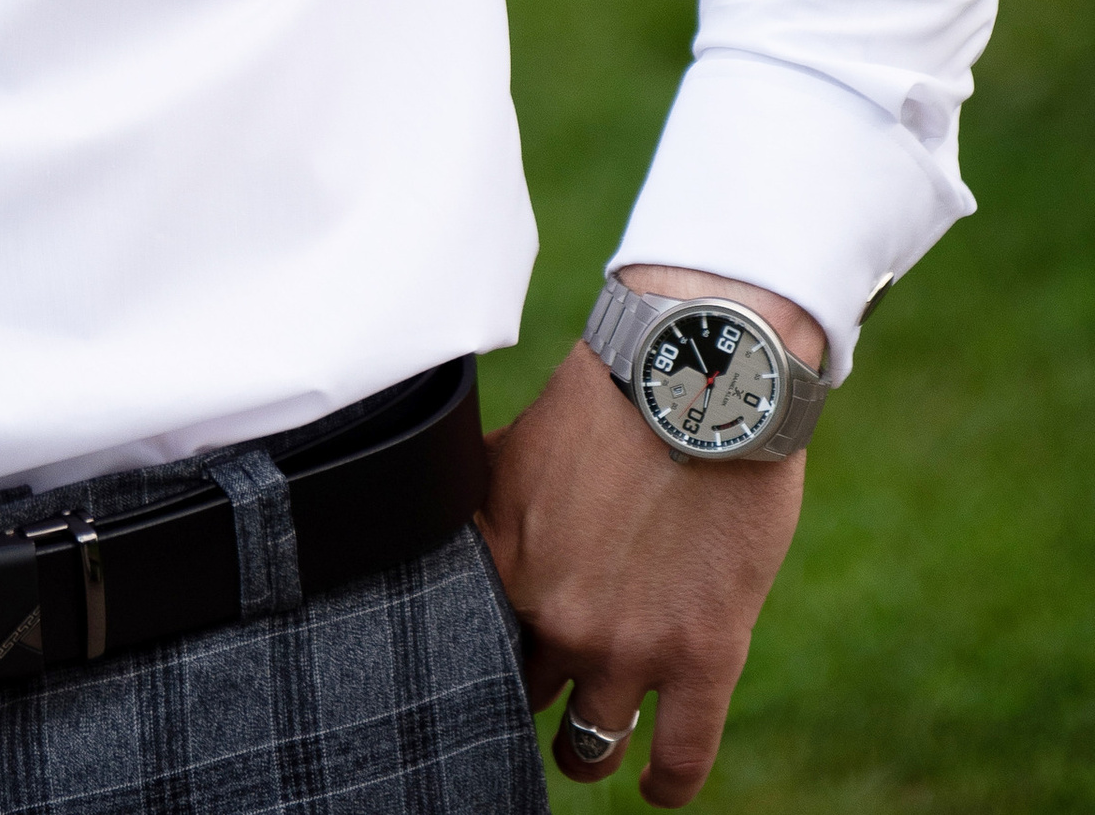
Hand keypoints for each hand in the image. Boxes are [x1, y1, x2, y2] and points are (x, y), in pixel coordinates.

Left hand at [479, 268, 818, 803]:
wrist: (699, 372)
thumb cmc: (607, 397)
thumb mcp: (514, 449)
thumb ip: (482, 510)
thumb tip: (442, 535)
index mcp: (500, 565)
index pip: (463, 647)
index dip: (471, 657)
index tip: (476, 663)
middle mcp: (555, 617)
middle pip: (520, 695)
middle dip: (522, 696)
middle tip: (529, 696)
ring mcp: (629, 645)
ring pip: (589, 741)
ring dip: (584, 750)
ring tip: (582, 750)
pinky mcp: (703, 655)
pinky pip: (680, 758)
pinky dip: (667, 783)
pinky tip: (658, 787)